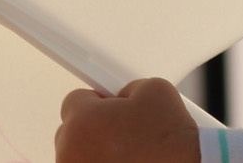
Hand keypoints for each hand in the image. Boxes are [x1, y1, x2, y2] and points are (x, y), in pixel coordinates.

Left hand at [57, 78, 201, 162]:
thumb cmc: (171, 144)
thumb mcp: (158, 91)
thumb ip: (131, 87)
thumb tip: (126, 97)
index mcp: (82, 120)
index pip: (76, 100)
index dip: (97, 102)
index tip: (108, 108)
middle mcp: (71, 151)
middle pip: (73, 130)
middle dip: (96, 129)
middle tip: (125, 133)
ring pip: (80, 155)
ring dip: (99, 153)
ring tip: (133, 155)